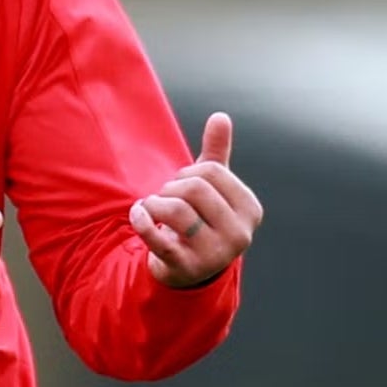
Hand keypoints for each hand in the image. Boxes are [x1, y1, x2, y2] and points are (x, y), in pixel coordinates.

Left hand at [130, 112, 261, 287]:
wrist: (189, 269)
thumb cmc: (202, 220)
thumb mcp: (213, 189)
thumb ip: (217, 154)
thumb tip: (220, 116)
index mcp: (250, 210)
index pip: (212, 171)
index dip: (188, 173)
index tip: (182, 187)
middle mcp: (239, 234)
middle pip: (194, 188)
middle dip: (171, 188)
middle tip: (166, 200)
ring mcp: (214, 253)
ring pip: (175, 210)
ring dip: (154, 204)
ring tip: (152, 210)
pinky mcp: (185, 267)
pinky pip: (155, 236)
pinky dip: (140, 220)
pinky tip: (137, 215)